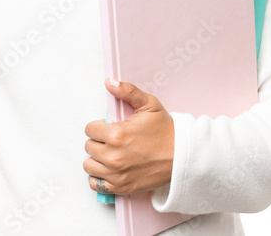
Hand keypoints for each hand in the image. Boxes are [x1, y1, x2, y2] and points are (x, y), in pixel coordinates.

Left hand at [83, 78, 173, 195]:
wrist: (181, 156)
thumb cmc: (166, 131)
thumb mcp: (149, 105)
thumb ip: (127, 92)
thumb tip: (109, 82)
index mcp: (117, 134)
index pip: (89, 129)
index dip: (98, 126)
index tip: (107, 128)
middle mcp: (113, 156)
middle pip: (88, 147)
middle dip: (98, 141)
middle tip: (111, 141)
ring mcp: (116, 174)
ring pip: (89, 166)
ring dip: (96, 159)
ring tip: (109, 154)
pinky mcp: (121, 187)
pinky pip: (96, 185)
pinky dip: (99, 178)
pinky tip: (108, 170)